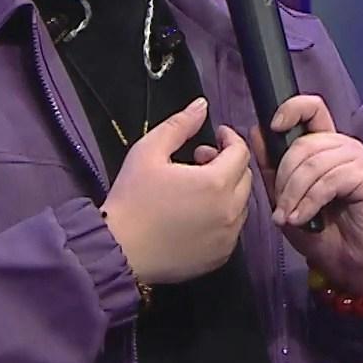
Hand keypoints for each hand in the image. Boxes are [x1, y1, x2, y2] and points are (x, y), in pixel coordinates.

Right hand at [100, 98, 251, 284]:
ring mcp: (227, 237)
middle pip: (245, 177)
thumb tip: (202, 106)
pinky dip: (222, 215)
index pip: (240, 152)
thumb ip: (180, 125)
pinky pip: (232, 228)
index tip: (216, 135)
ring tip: (195, 187)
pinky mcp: (220, 256)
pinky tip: (196, 212)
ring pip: (241, 203)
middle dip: (227, 162)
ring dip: (227, 189)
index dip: (229, 138)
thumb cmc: (131, 200)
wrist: (117, 250)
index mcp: (216, 183)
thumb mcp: (148, 151)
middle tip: (200, 159)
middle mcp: (229, 211)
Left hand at [250, 95, 362, 295]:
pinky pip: (330, 180)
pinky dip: (310, 202)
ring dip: (294, 194)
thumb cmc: (322, 233)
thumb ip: (272, 168)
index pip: (312, 108)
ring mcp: (359, 160)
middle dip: (283, 176)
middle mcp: (344, 146)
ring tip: (288, 218)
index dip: (292, 109)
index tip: (274, 126)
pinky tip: (303, 219)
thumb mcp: (287, 200)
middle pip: (304, 142)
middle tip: (279, 206)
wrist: (352, 265)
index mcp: (326, 145)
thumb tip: (255, 132)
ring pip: (314, 162)